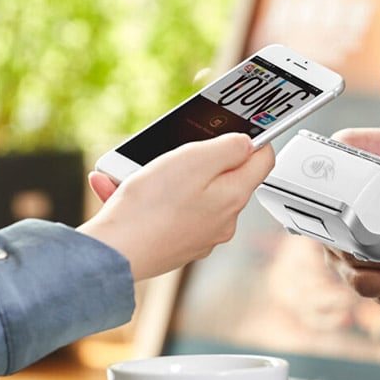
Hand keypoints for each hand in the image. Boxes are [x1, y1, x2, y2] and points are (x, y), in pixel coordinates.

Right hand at [79, 133, 273, 280]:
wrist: (116, 252)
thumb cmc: (151, 208)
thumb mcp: (194, 159)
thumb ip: (228, 147)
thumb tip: (247, 143)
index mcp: (233, 196)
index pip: (262, 161)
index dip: (255, 138)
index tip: (240, 127)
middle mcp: (222, 220)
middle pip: (223, 177)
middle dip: (197, 160)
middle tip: (171, 152)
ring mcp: (199, 235)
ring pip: (188, 193)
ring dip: (163, 177)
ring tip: (134, 173)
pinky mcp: (175, 244)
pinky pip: (166, 211)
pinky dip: (146, 198)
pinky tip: (118, 189)